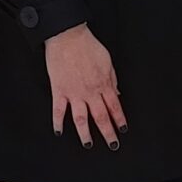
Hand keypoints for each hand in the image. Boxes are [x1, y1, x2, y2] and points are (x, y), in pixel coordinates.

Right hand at [44, 24, 125, 147]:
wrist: (68, 36)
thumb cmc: (88, 46)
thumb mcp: (108, 61)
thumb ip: (112, 79)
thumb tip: (116, 94)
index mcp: (103, 83)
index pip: (114, 107)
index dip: (120, 120)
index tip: (123, 130)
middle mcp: (90, 91)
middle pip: (101, 117)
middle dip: (108, 133)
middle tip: (112, 144)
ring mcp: (74, 93)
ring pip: (81, 119)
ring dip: (85, 134)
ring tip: (88, 144)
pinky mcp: (59, 90)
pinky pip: (58, 110)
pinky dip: (58, 122)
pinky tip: (59, 132)